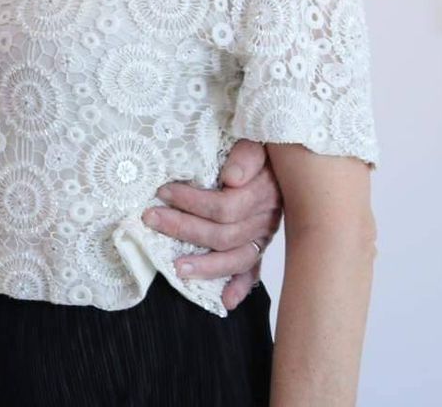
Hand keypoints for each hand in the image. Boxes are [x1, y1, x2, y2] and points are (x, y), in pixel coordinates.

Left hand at [144, 139, 281, 308]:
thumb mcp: (256, 140)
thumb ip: (246, 156)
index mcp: (263, 193)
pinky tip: (226, 300)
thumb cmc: (265, 146)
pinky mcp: (261, 245)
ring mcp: (263, 235)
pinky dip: (240, 286)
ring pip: (237, 258)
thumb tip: (232, 178)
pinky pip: (253, 270)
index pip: (224, 207)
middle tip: (152, 219)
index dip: (191, 201)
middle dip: (184, 228)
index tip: (162, 192)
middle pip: (224, 234)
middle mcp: (264, 219)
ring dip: (207, 267)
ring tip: (177, 269)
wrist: (290, 155)